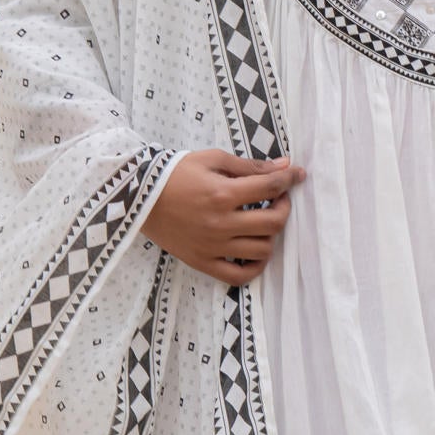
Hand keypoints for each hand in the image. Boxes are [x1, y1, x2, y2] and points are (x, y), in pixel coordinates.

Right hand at [143, 150, 304, 285]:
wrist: (138, 198)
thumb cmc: (175, 174)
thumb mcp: (212, 159)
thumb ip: (249, 165)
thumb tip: (283, 167)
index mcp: (223, 194)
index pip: (271, 187)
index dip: (289, 179)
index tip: (297, 175)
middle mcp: (221, 223)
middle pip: (273, 222)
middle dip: (284, 207)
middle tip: (278, 198)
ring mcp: (213, 246)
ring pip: (262, 250)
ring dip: (271, 235)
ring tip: (263, 222)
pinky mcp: (203, 262)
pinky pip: (239, 276)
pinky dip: (255, 267)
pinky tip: (256, 252)